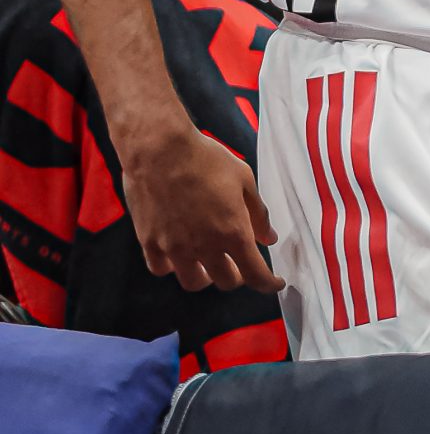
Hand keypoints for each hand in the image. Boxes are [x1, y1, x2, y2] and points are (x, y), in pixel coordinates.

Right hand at [122, 122, 282, 294]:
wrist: (159, 148)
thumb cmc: (205, 158)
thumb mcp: (243, 180)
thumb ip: (258, 214)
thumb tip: (269, 238)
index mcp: (232, 232)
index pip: (255, 275)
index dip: (269, 284)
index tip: (275, 283)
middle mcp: (204, 246)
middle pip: (226, 282)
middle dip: (238, 275)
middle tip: (239, 261)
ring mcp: (174, 247)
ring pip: (193, 282)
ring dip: (206, 276)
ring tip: (208, 261)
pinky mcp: (149, 241)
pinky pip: (161, 268)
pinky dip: (173, 266)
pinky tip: (178, 253)